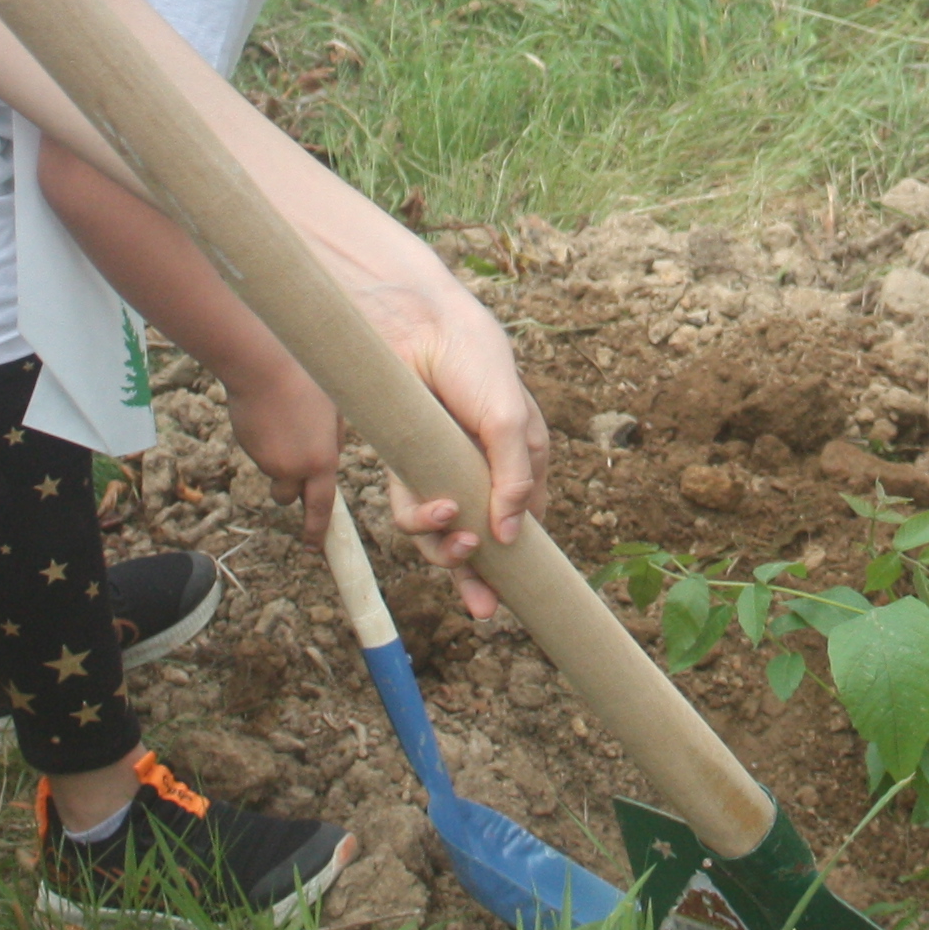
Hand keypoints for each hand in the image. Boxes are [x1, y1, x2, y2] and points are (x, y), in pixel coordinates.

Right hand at [220, 358, 347, 545]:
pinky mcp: (248, 448)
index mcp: (322, 461)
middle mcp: (294, 468)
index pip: (322, 505)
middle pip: (289, 497)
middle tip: (292, 463)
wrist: (264, 368)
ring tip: (282, 422)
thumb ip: (332, 442)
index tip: (313, 547)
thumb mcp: (333, 413)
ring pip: (273, 472)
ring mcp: (267, 460)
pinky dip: (264, 441)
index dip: (317, 529)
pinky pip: (260, 453)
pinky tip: (269, 415)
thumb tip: (329, 457)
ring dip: (276, 460)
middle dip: (290, 488)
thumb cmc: (308, 383)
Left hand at [349, 271, 549, 615]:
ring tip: (455, 545)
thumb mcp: (512, 419)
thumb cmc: (474, 361)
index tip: (521, 596)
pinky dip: (420, 520)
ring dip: (449, 552)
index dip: (521, 561)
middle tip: (483, 606)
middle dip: (481, 578)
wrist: (413, 323)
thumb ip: (514, 478)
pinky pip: (408, 509)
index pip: (524, 523)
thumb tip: (512, 537)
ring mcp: (441, 471)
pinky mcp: (404, 465)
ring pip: (442, 534)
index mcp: (518, 461)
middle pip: (481, 541)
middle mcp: (479, 472)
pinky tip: (434, 512)